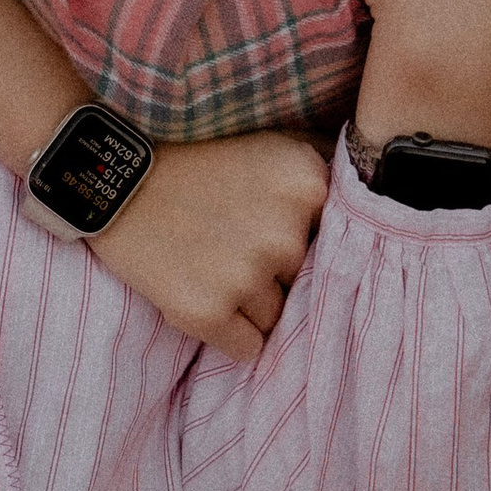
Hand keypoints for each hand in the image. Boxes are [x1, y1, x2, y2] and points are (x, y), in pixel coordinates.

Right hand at [94, 134, 331, 365]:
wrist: (113, 178)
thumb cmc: (196, 158)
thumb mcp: (272, 141)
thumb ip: (326, 168)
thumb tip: (376, 195)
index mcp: (309, 185)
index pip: (338, 240)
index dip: (307, 240)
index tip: (275, 230)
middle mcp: (286, 234)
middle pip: (306, 281)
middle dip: (276, 271)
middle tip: (233, 242)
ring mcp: (246, 277)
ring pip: (278, 317)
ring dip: (250, 302)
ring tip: (211, 264)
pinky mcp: (206, 313)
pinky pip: (248, 348)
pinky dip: (229, 333)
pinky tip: (204, 295)